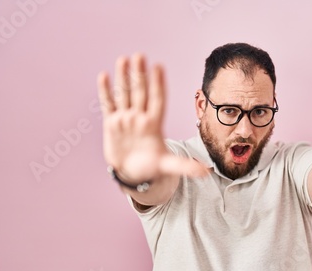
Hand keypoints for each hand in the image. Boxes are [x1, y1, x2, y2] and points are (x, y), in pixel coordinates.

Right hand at [97, 53, 207, 181]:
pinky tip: (104, 76)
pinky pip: (109, 104)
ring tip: (124, 59)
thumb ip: (185, 166)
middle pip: (140, 92)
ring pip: (125, 94)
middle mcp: (140, 117)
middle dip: (140, 74)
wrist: (133, 173)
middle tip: (140, 56)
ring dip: (124, 77)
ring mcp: (126, 119)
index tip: (159, 67)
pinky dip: (106, 91)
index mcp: (154, 124)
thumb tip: (207, 172)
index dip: (158, 84)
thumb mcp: (169, 166)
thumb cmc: (152, 167)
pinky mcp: (112, 123)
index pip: (157, 100)